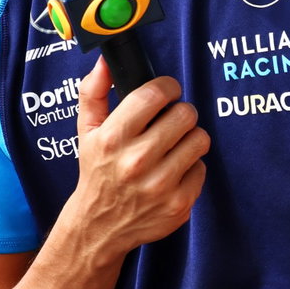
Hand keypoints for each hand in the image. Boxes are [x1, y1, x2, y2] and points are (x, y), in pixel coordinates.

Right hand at [65, 58, 209, 256]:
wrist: (99, 227)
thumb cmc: (97, 172)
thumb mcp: (87, 132)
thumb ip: (93, 92)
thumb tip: (105, 61)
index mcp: (113, 138)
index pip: (155, 94)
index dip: (167, 87)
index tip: (167, 92)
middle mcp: (136, 161)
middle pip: (186, 114)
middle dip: (180, 114)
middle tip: (170, 123)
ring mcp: (159, 185)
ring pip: (200, 139)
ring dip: (189, 139)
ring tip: (173, 146)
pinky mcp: (178, 204)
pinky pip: (202, 168)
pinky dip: (191, 168)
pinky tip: (173, 172)